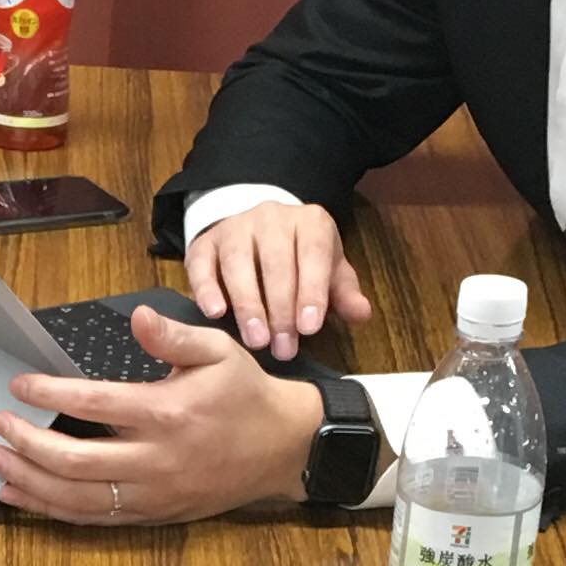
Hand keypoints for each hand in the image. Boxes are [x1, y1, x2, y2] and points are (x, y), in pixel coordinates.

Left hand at [0, 307, 320, 522]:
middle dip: (27, 443)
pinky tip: (23, 495)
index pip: (92, 404)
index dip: (47, 394)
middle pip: (74, 461)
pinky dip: (53, 509)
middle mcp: (156, 459)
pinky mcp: (153, 513)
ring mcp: (153, 493)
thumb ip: (172, 335)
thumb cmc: (246, 396)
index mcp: (167, 413)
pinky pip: (94, 518)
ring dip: (31, 482)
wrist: (283, 448)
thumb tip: (137, 318)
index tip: (19, 386)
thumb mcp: (218, 351)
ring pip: (78, 498)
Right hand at [185, 200, 371, 361]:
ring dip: (248, 304)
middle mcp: (272, 217)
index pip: (313, 253)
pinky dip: (207, 289)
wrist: (258, 232)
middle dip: (280, 309)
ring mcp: (235, 227)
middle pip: (275, 262)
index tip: (309, 329)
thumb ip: (343, 293)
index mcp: (310, 222)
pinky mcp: (205, 242)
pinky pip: (203, 264)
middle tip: (283, 348)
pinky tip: (216, 313)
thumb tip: (362, 313)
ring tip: (256, 340)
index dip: (312, 291)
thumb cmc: (299, 259)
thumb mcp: (328, 271)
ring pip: (238, 263)